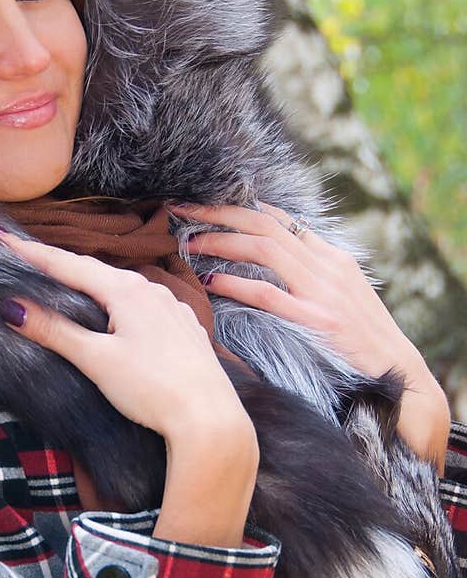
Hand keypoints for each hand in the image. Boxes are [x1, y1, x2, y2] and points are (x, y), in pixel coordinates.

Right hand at [0, 228, 256, 457]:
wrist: (209, 419)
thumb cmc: (154, 389)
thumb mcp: (97, 360)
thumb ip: (55, 331)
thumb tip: (12, 308)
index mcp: (126, 290)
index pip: (67, 264)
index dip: (31, 252)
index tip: (0, 237)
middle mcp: (152, 290)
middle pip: (94, 271)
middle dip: (58, 264)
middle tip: (25, 256)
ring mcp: (171, 308)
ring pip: (121, 287)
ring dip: (90, 283)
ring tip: (65, 282)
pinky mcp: (183, 329)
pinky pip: (142, 305)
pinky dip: (117, 302)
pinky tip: (114, 313)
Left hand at [171, 199, 450, 471]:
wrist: (396, 373)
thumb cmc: (362, 341)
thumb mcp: (341, 297)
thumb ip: (309, 276)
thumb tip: (268, 262)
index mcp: (331, 258)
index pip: (279, 219)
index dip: (237, 208)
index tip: (204, 205)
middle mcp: (326, 266)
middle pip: (264, 223)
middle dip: (218, 211)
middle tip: (181, 207)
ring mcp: (322, 292)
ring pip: (263, 248)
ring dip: (220, 239)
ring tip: (187, 241)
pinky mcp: (316, 321)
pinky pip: (268, 294)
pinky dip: (236, 283)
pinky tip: (210, 281)